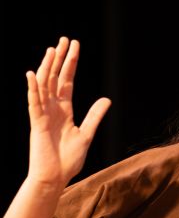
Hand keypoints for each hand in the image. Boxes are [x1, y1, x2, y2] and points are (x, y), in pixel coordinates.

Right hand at [26, 37, 110, 187]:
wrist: (56, 178)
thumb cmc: (69, 159)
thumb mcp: (87, 134)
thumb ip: (95, 116)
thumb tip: (107, 99)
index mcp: (64, 110)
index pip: (67, 81)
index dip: (71, 64)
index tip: (74, 46)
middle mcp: (52, 109)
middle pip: (55, 78)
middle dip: (60, 59)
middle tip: (64, 39)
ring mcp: (43, 114)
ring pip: (44, 86)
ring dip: (47, 68)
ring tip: (52, 50)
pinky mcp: (37, 124)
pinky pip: (34, 103)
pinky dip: (33, 89)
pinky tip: (32, 74)